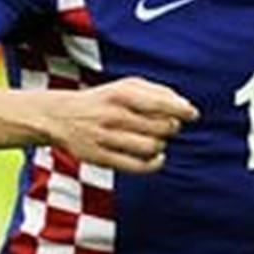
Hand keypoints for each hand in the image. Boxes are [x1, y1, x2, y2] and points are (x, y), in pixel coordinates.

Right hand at [44, 76, 198, 173]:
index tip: (193, 114)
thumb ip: (157, 92)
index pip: (161, 104)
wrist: (60, 116)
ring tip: (157, 140)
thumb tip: (186, 107)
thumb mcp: (126, 86)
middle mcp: (113, 115)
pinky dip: (154, 164)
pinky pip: (137, 166)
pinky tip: (157, 157)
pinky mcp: (100, 158)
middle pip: (160, 127)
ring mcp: (106, 138)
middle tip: (167, 126)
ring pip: (151, 147)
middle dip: (171, 127)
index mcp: (121, 94)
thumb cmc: (103, 100)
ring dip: (162, 145)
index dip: (182, 111)